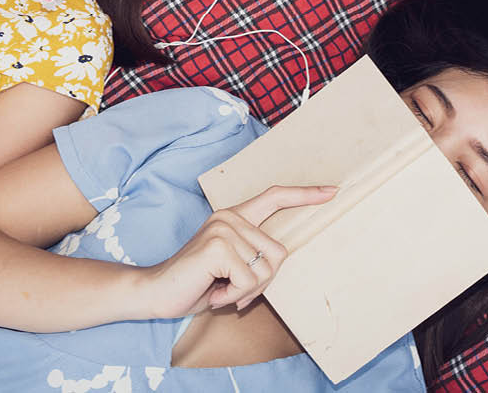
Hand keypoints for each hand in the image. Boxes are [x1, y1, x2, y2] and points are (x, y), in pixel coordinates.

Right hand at [144, 184, 335, 317]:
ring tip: (219, 288)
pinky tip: (212, 292)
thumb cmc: (196, 283)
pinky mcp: (218, 247)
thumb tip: (279, 261)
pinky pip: (248, 281)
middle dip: (261, 283)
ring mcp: (223, 229)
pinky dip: (232, 296)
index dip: (305, 194)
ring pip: (265, 271)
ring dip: (244, 292)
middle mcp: (230, 217)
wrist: (155, 292)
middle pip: (278, 253)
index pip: (275, 197)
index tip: (331, 191)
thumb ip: (252, 256)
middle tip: (231, 290)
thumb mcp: (230, 267)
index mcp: (234, 216)